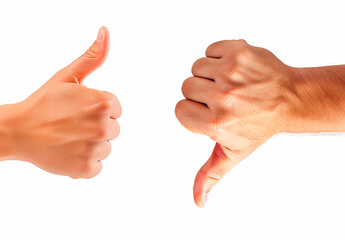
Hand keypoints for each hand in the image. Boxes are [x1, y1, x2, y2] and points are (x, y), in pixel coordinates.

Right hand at [9, 27, 120, 178]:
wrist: (18, 131)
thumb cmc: (44, 102)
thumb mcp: (68, 76)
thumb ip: (92, 57)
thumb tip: (106, 31)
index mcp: (103, 102)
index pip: (115, 109)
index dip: (98, 109)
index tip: (79, 110)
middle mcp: (102, 126)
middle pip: (114, 130)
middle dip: (97, 127)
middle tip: (72, 125)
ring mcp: (94, 149)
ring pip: (106, 149)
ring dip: (91, 146)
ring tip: (69, 139)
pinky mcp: (86, 169)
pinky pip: (97, 167)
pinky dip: (85, 164)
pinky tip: (68, 153)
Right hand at [175, 40, 292, 206]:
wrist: (291, 99)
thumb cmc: (260, 126)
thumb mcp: (234, 153)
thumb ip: (210, 175)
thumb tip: (198, 200)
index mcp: (217, 122)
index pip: (180, 110)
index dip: (194, 112)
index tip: (211, 113)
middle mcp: (223, 96)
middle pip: (187, 87)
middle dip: (202, 93)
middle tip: (223, 99)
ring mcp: (231, 71)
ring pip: (196, 67)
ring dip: (209, 75)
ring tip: (229, 84)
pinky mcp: (238, 50)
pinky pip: (210, 50)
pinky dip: (218, 57)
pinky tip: (233, 70)